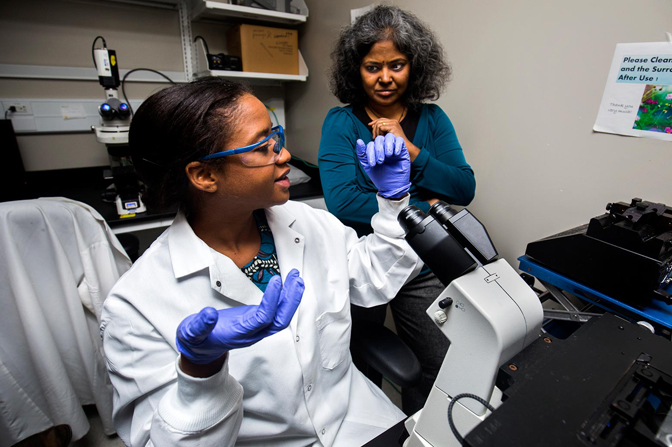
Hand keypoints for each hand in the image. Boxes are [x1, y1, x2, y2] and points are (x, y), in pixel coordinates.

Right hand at [176, 269, 304, 364]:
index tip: (276, 281)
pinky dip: (284, 298)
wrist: (201, 350)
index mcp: (239, 333)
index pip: (262, 318)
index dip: (271, 301)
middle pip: (280, 320)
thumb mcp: (192, 333)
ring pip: (281, 317)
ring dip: (291, 298)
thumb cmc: (198, 340)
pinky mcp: (257, 322)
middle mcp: (253, 332)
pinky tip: (287, 285)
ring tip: (296, 278)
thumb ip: (200, 325)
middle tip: (296, 279)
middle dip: (291, 300)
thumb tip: (209, 314)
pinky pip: (276, 312)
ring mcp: (257, 328)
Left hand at [356, 133, 410, 198]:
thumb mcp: (368, 166)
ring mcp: (393, 148)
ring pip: (390, 137)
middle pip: (380, 139)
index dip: (370, 153)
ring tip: (388, 155)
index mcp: (375, 151)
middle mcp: (383, 148)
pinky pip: (400, 140)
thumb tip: (359, 141)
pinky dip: (397, 145)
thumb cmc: (380, 177)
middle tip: (380, 162)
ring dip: (387, 145)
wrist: (392, 186)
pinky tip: (395, 154)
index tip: (372, 165)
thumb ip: (362, 154)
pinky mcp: (402, 150)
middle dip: (379, 150)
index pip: (371, 144)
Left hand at [369, 118, 419, 161]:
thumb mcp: (387, 134)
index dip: (374, 121)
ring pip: (378, 124)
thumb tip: (372, 126)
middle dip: (374, 129)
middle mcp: (393, 121)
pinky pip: (381, 128)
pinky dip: (379, 133)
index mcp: (392, 121)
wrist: (404, 146)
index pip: (381, 119)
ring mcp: (394, 123)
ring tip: (378, 138)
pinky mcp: (393, 127)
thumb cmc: (396, 142)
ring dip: (376, 132)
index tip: (369, 125)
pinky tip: (382, 137)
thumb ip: (382, 129)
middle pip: (379, 121)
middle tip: (374, 137)